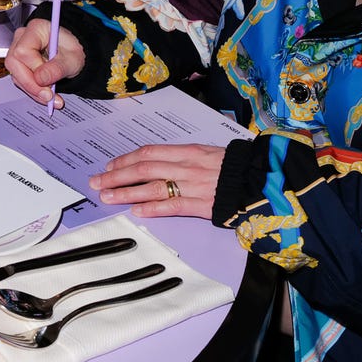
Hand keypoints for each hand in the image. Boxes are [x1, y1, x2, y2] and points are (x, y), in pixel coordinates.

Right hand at [5, 18, 85, 108]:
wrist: (73, 55)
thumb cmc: (73, 50)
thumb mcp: (72, 60)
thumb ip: (57, 69)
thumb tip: (40, 79)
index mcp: (36, 29)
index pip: (23, 51)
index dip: (34, 69)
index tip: (48, 82)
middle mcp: (23, 38)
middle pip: (14, 63)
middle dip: (31, 84)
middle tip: (49, 96)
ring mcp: (18, 51)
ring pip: (16, 74)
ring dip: (33, 90)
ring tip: (51, 98)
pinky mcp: (19, 64)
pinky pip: (20, 80)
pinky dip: (33, 90)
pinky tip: (46, 95)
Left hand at [87, 143, 226, 219]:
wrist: (264, 179)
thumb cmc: (238, 167)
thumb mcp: (210, 153)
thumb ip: (186, 158)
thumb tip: (164, 162)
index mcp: (188, 151)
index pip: (149, 152)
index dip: (125, 159)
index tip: (110, 166)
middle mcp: (187, 165)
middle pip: (143, 168)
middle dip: (116, 176)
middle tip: (97, 183)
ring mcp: (193, 185)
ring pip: (152, 186)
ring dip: (126, 192)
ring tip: (107, 197)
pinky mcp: (202, 204)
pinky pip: (171, 205)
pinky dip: (152, 208)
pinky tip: (136, 211)